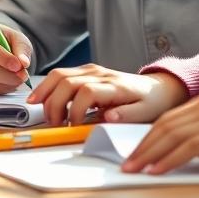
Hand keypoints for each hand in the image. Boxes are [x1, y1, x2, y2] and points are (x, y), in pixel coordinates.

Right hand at [0, 23, 32, 93]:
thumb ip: (21, 47)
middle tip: (22, 75)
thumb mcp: (16, 37)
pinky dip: (0, 89)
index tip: (18, 65)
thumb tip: (23, 63)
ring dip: (4, 83)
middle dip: (4, 74)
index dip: (1, 56)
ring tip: (18, 78)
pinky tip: (9, 82)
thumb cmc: (4, 40)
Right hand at [26, 65, 187, 125]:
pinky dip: (47, 86)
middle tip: (56, 125)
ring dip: (46, 93)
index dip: (75, 110)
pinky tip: (40, 99)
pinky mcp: (86, 70)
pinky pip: (61, 74)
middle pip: (67, 82)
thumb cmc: (151, 102)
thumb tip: (108, 118)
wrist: (158, 87)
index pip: (87, 92)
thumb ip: (127, 116)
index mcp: (116, 86)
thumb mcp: (145, 113)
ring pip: (59, 75)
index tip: (74, 127)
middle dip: (55, 105)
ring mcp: (92, 70)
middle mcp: (101, 74)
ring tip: (41, 112)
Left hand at [120, 91, 198, 174]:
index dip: (147, 137)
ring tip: (135, 170)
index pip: (168, 120)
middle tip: (126, 165)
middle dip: (142, 147)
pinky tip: (158, 170)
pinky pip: (188, 147)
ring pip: (172, 135)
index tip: (134, 154)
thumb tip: (184, 152)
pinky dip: (169, 159)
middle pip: (164, 126)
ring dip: (150, 154)